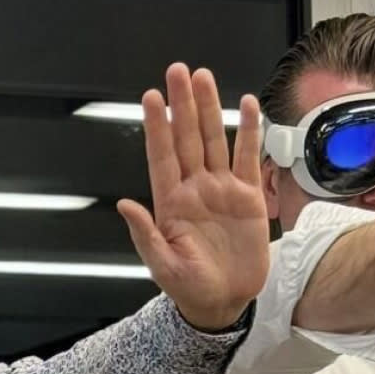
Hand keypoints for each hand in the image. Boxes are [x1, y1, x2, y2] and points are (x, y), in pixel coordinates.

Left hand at [117, 64, 270, 331]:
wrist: (223, 301)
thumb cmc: (189, 287)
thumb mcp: (163, 265)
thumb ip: (146, 234)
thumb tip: (125, 204)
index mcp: (170, 202)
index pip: (161, 155)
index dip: (157, 126)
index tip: (152, 97)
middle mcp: (194, 188)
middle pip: (187, 138)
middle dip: (183, 104)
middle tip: (178, 71)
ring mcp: (221, 189)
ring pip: (215, 140)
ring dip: (210, 109)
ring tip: (205, 77)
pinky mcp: (247, 197)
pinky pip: (247, 158)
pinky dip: (249, 132)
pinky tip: (246, 106)